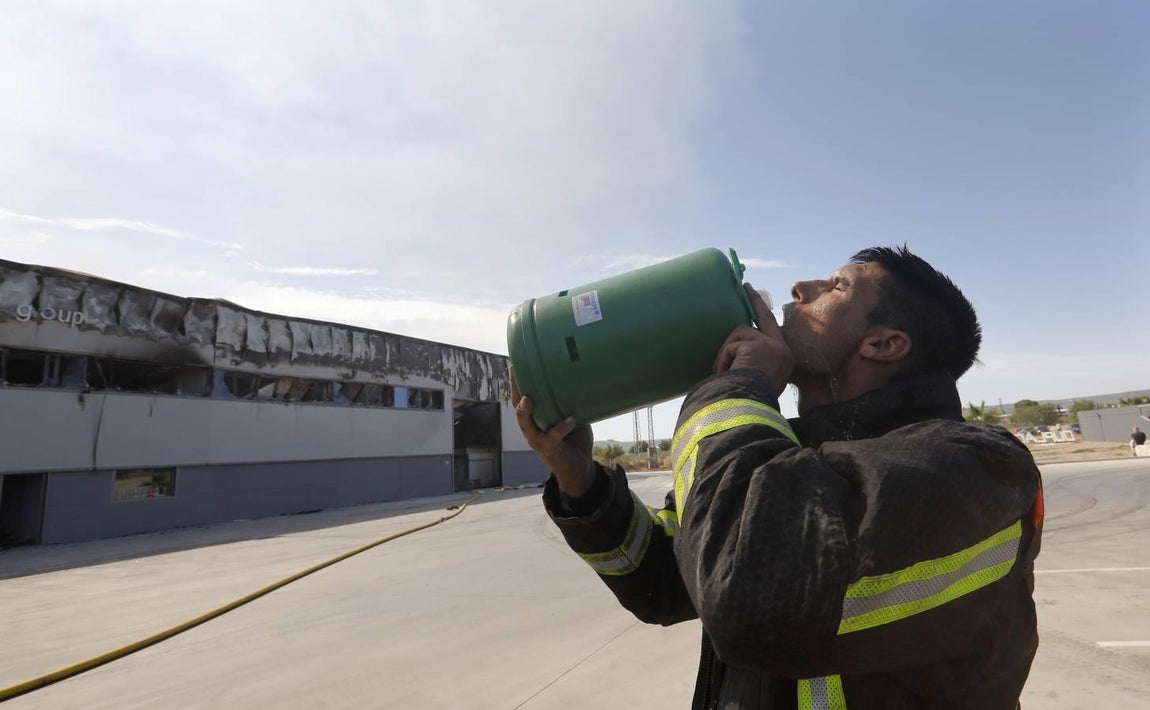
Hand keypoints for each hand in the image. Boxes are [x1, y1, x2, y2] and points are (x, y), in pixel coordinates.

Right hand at [510, 370, 595, 496]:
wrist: (579, 467)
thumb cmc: (575, 437)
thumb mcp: (572, 414)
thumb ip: (571, 400)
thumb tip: (583, 376)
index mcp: (535, 417)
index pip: (522, 396)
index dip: (517, 381)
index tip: (515, 362)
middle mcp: (531, 427)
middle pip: (517, 406)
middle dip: (515, 390)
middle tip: (514, 372)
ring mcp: (537, 439)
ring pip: (526, 424)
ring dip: (525, 412)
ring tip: (528, 399)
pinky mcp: (549, 449)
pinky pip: (552, 437)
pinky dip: (561, 427)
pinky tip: (571, 420)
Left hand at [713, 284, 794, 398]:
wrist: (750, 409)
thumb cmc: (748, 401)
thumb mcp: (756, 379)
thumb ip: (753, 363)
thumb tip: (735, 356)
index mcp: (784, 360)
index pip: (774, 332)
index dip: (765, 317)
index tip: (760, 306)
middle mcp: (783, 350)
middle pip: (765, 317)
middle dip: (755, 300)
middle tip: (746, 286)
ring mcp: (772, 345)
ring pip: (739, 333)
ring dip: (726, 352)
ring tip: (725, 372)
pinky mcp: (758, 345)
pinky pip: (731, 344)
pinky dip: (724, 358)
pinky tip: (727, 372)